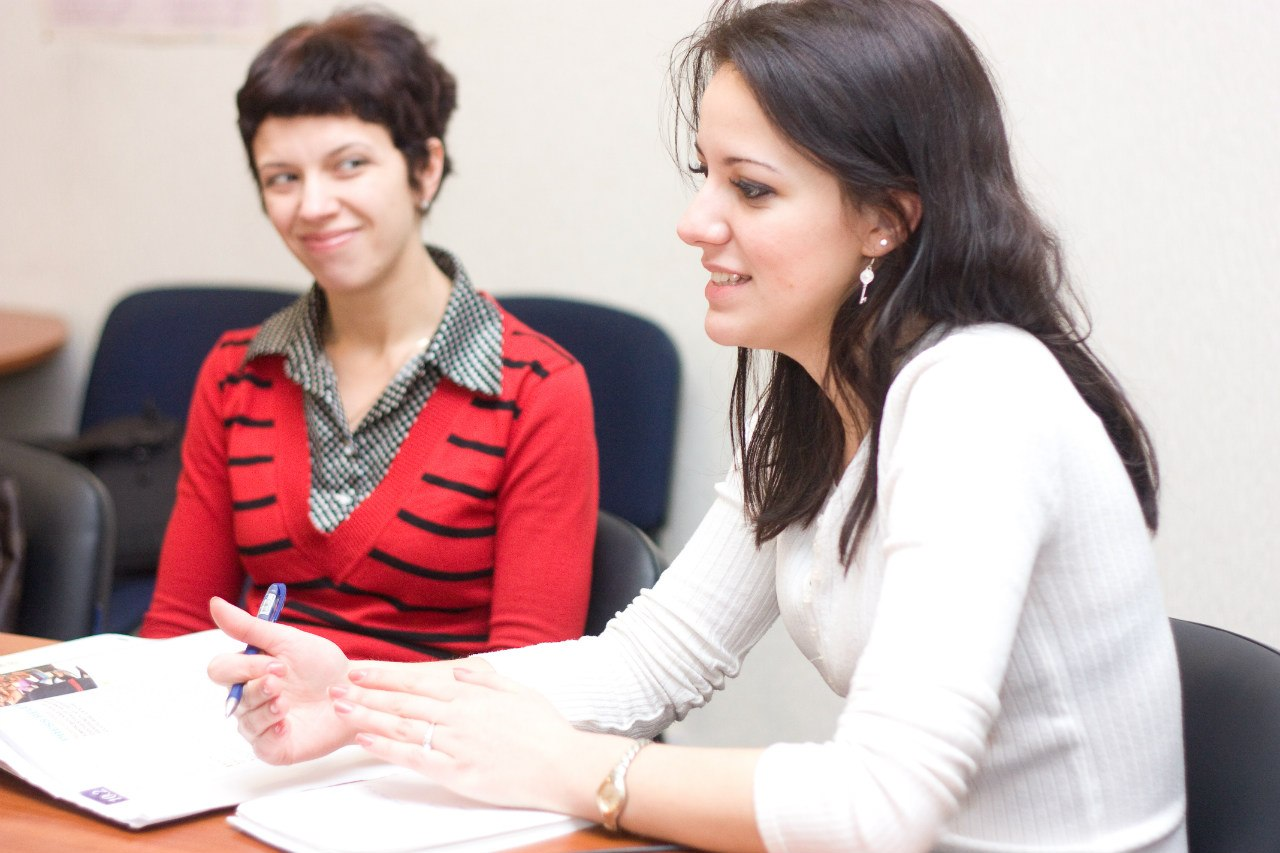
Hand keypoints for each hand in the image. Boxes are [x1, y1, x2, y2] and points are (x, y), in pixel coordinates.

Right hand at [207, 596, 355, 764]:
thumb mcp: (287, 640)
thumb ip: (249, 627)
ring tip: (287, 703)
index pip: (220, 671)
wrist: (355, 690)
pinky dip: (271, 733)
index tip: (276, 663)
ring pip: (245, 722)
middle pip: (233, 698)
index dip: (242, 668)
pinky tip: (287, 724)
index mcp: (248, 673)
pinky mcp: (276, 747)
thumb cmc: (321, 665)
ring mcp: (262, 725)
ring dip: (266, 709)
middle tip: (283, 680)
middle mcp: (250, 700)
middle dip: (258, 688)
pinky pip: (260, 746)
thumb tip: (214, 603)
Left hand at [331, 664, 606, 814]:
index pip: (418, 680)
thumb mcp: (520, 691)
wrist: (563, 764)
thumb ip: (487, 678)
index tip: (361, 670)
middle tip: (337, 688)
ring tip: (342, 710)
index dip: (385, 675)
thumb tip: (461, 668)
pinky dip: (387, 749)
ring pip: (402, 727)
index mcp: (472, 694)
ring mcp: (455, 743)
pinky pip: (414, 758)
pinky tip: (367, 741)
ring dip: (368, 716)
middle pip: (402, 702)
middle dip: (367, 693)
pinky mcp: (456, 772)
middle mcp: (459, 715)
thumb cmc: (546, 730)